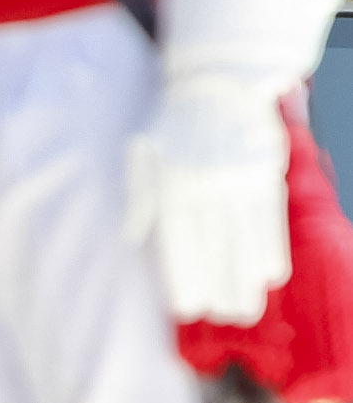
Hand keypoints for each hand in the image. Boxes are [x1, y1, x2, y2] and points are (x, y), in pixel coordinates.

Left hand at [130, 78, 292, 324]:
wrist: (218, 82)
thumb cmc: (173, 122)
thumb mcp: (143, 153)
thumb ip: (139, 198)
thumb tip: (130, 238)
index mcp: (171, 184)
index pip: (177, 242)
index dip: (184, 277)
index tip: (187, 309)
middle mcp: (205, 188)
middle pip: (213, 248)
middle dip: (217, 287)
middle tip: (223, 320)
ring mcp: (238, 182)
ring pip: (243, 239)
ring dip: (245, 277)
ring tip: (248, 309)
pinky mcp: (265, 174)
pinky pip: (270, 219)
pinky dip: (271, 248)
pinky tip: (271, 275)